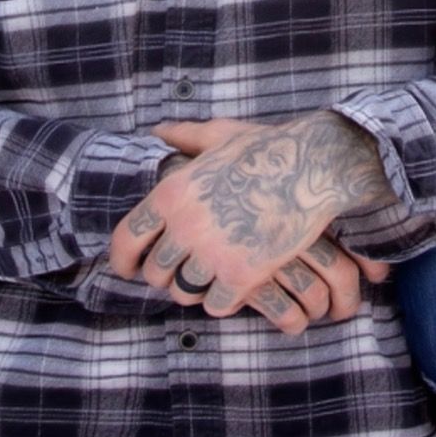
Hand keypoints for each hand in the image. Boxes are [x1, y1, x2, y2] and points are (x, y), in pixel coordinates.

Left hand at [110, 112, 397, 334]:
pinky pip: (216, 305)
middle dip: (167, 275)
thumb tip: (156, 131)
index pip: (127, 239)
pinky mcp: (243, 274)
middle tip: (185, 269)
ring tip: (210, 275)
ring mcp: (213, 253)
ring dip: (195, 287)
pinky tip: (234, 283)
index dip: (122, 261)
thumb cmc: (266, 148)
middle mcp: (186, 225)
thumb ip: (183, 135)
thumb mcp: (218, 134)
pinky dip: (223, 299)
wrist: (313, 166)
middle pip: (156, 273)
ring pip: (184, 292)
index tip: (128, 271)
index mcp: (172, 193)